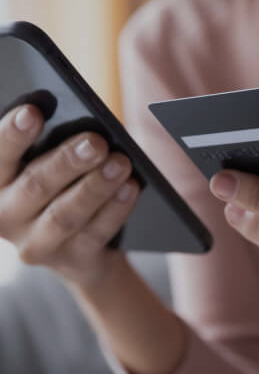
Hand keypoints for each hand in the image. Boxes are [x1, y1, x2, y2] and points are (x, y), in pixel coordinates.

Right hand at [0, 105, 139, 285]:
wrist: (80, 250)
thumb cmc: (61, 188)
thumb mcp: (49, 166)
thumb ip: (52, 147)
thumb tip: (84, 125)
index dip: (11, 135)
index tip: (31, 112)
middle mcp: (6, 217)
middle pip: (35, 186)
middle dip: (67, 162)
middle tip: (96, 142)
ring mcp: (37, 244)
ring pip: (66, 214)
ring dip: (96, 186)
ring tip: (121, 163)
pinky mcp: (71, 261)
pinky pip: (95, 233)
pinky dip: (115, 209)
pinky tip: (131, 187)